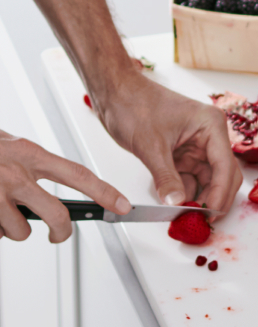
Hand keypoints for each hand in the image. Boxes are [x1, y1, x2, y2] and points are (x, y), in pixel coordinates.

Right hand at [0, 130, 131, 242]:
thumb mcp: (11, 145)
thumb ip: (34, 164)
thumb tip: (60, 184)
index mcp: (31, 154)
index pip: (79, 175)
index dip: (104, 192)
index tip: (122, 205)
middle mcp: (16, 173)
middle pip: (57, 215)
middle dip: (62, 232)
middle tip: (58, 235)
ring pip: (22, 231)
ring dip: (14, 228)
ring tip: (1, 209)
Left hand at [91, 64, 242, 220]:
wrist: (115, 93)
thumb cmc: (134, 104)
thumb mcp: (151, 146)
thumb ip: (166, 178)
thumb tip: (177, 203)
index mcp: (210, 125)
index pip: (225, 166)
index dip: (220, 194)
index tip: (210, 215)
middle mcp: (208, 135)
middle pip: (222, 175)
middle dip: (212, 198)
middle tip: (198, 219)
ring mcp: (196, 145)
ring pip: (206, 179)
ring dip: (197, 197)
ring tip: (182, 214)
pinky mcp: (183, 152)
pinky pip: (190, 177)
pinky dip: (184, 190)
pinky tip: (173, 201)